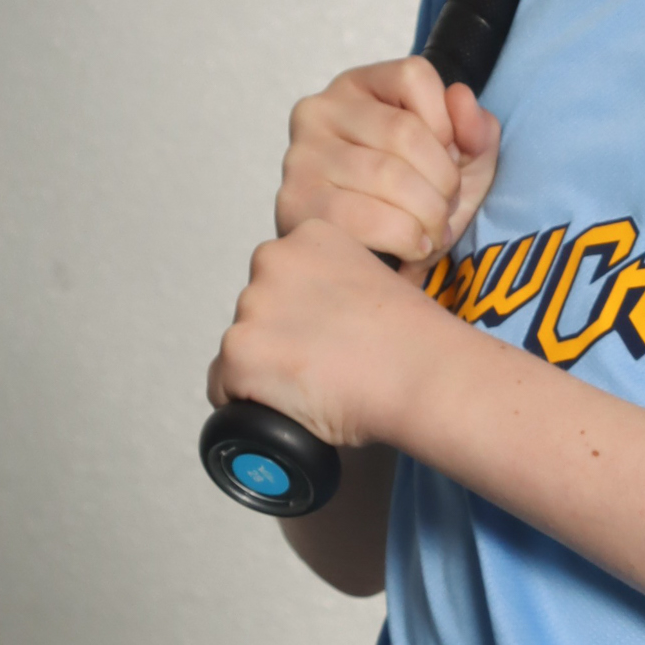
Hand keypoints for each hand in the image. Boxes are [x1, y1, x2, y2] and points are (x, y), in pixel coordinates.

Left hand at [206, 218, 440, 451]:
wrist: (421, 371)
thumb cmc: (414, 338)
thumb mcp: (377, 280)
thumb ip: (338, 285)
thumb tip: (320, 322)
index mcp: (309, 237)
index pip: (279, 279)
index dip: (298, 314)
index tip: (324, 335)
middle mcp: (273, 260)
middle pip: (255, 312)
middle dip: (278, 339)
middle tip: (320, 365)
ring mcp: (253, 307)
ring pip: (240, 350)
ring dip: (264, 371)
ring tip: (313, 387)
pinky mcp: (240, 352)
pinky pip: (222, 388)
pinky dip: (247, 404)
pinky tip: (288, 407)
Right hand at [275, 56, 499, 266]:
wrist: (372, 264)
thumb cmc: (414, 202)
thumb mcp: (461, 162)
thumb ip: (476, 127)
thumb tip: (462, 99)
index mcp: (359, 86)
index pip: (413, 75)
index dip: (447, 123)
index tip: (450, 158)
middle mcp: (320, 110)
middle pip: (404, 132)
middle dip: (444, 181)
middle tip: (447, 210)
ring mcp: (302, 155)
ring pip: (387, 175)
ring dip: (428, 214)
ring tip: (434, 232)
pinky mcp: (295, 202)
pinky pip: (364, 216)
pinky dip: (405, 237)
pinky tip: (414, 247)